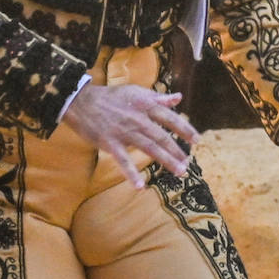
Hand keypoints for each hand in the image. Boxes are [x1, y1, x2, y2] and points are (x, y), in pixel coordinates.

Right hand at [61, 83, 200, 188]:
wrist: (82, 101)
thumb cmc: (111, 97)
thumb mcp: (136, 92)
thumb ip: (158, 97)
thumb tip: (179, 98)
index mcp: (145, 104)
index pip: (169, 117)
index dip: (184, 128)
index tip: (196, 140)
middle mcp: (138, 118)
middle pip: (162, 136)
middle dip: (177, 150)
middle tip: (187, 163)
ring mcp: (124, 131)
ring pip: (149, 148)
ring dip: (166, 160)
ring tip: (180, 172)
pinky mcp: (110, 142)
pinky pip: (123, 160)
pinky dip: (131, 173)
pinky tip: (140, 186)